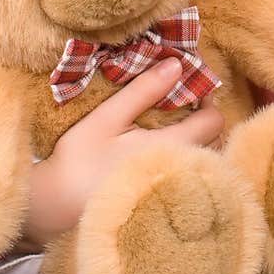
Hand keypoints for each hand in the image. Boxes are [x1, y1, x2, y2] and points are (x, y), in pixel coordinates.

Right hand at [13, 59, 225, 253]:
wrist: (58, 207)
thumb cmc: (79, 160)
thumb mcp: (107, 118)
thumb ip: (143, 91)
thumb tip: (177, 65)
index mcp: (171, 148)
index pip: (214, 121)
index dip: (207, 100)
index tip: (191, 89)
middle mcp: (182, 173)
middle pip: (215, 141)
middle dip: (205, 119)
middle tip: (183, 105)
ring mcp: (177, 192)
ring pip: (207, 161)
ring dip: (199, 141)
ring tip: (174, 129)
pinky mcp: (167, 204)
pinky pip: (193, 178)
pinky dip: (190, 162)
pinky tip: (165, 155)